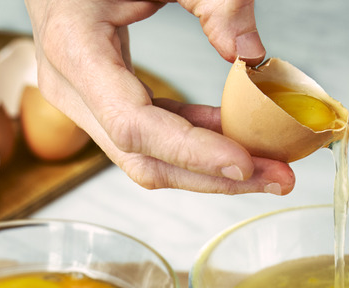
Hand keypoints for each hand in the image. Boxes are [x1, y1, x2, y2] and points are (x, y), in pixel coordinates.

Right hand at [24, 0, 293, 193]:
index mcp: (74, 48)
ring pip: (147, 158)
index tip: (244, 161)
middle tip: (278, 178)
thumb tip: (251, 55)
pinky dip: (195, 142)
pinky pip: (150, 135)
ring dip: (209, 168)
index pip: (133, 126)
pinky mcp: (100, 101)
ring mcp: (81, 99)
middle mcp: (70, 86)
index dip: (190, 152)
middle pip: (143, 159)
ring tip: (268, 167)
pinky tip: (237, 139)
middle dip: (213, 176)